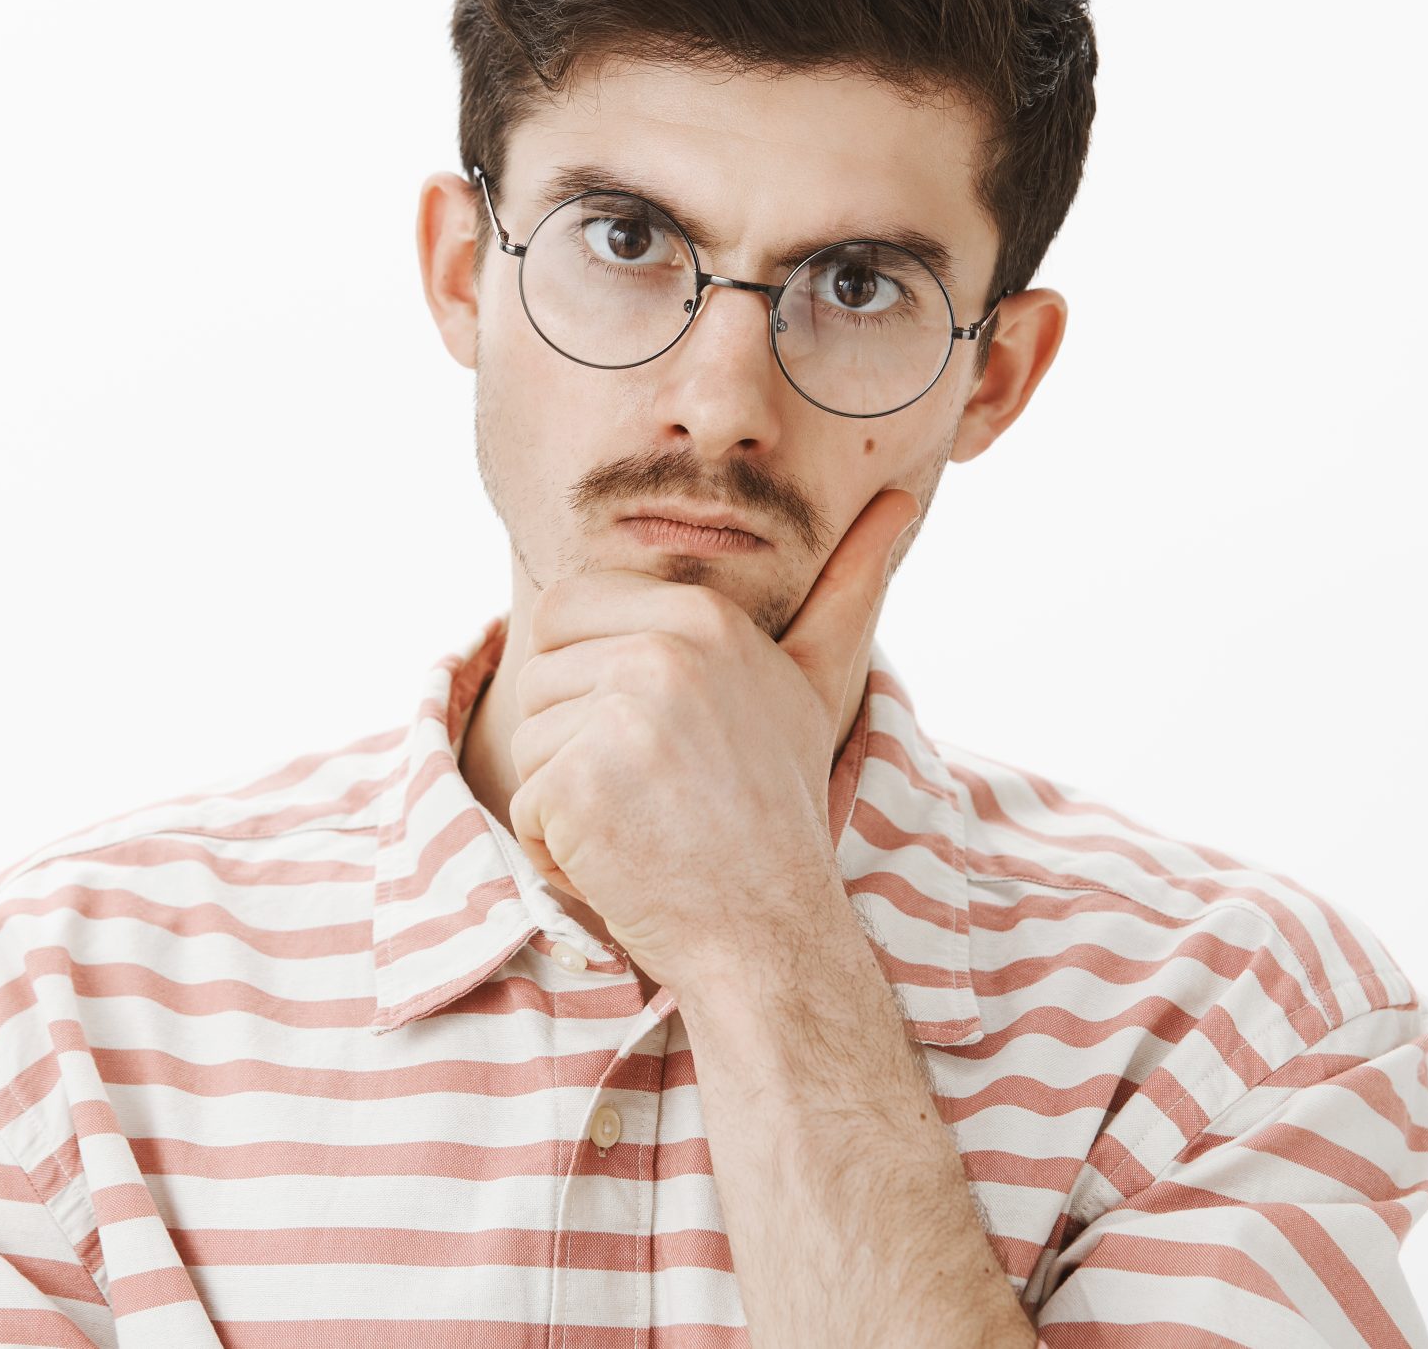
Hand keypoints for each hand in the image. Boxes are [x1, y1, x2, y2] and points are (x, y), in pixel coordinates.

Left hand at [506, 485, 921, 993]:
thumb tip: (901, 497)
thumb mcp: (815, 682)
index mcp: (704, 616)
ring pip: (529, 742)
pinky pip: (526, 805)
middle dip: (571, 745)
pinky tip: (624, 863)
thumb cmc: (778, 806)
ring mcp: (622, 714)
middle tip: (649, 792)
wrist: (772, 929)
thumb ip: (848, 589)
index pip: (564, 609)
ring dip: (566, 802)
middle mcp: (664, 650)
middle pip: (539, 676)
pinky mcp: (582, 780)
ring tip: (643, 827)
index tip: (646, 739)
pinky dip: (560, 851)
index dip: (583, 681)